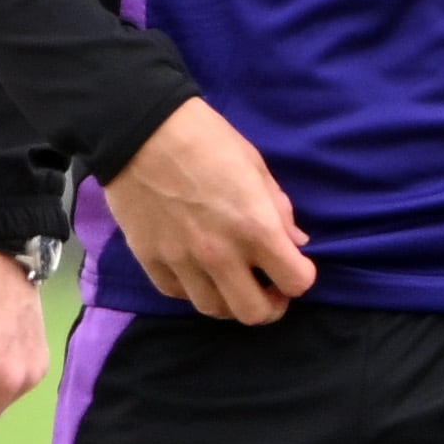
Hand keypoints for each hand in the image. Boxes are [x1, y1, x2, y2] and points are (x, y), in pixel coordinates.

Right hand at [104, 99, 314, 323]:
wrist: (142, 129)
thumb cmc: (207, 139)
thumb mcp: (255, 165)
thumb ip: (279, 209)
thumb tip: (295, 242)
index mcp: (255, 227)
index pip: (296, 282)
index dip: (301, 277)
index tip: (295, 265)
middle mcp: (221, 255)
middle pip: (255, 313)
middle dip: (270, 306)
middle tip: (268, 287)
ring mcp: (183, 262)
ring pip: (214, 310)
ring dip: (230, 300)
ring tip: (233, 281)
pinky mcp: (150, 260)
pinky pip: (177, 294)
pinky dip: (193, 289)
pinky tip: (199, 271)